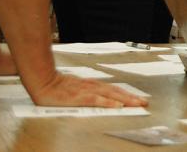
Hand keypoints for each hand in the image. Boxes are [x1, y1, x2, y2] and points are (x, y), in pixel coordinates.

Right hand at [28, 73, 147, 107]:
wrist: (42, 80)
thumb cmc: (57, 86)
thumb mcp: (76, 88)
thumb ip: (88, 92)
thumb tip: (101, 98)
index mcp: (92, 85)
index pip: (113, 90)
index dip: (127, 94)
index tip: (139, 99)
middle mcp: (92, 86)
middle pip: (115, 92)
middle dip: (131, 97)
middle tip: (144, 102)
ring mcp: (86, 91)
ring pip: (109, 95)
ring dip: (124, 99)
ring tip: (136, 104)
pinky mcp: (78, 97)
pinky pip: (96, 100)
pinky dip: (108, 102)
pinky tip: (117, 106)